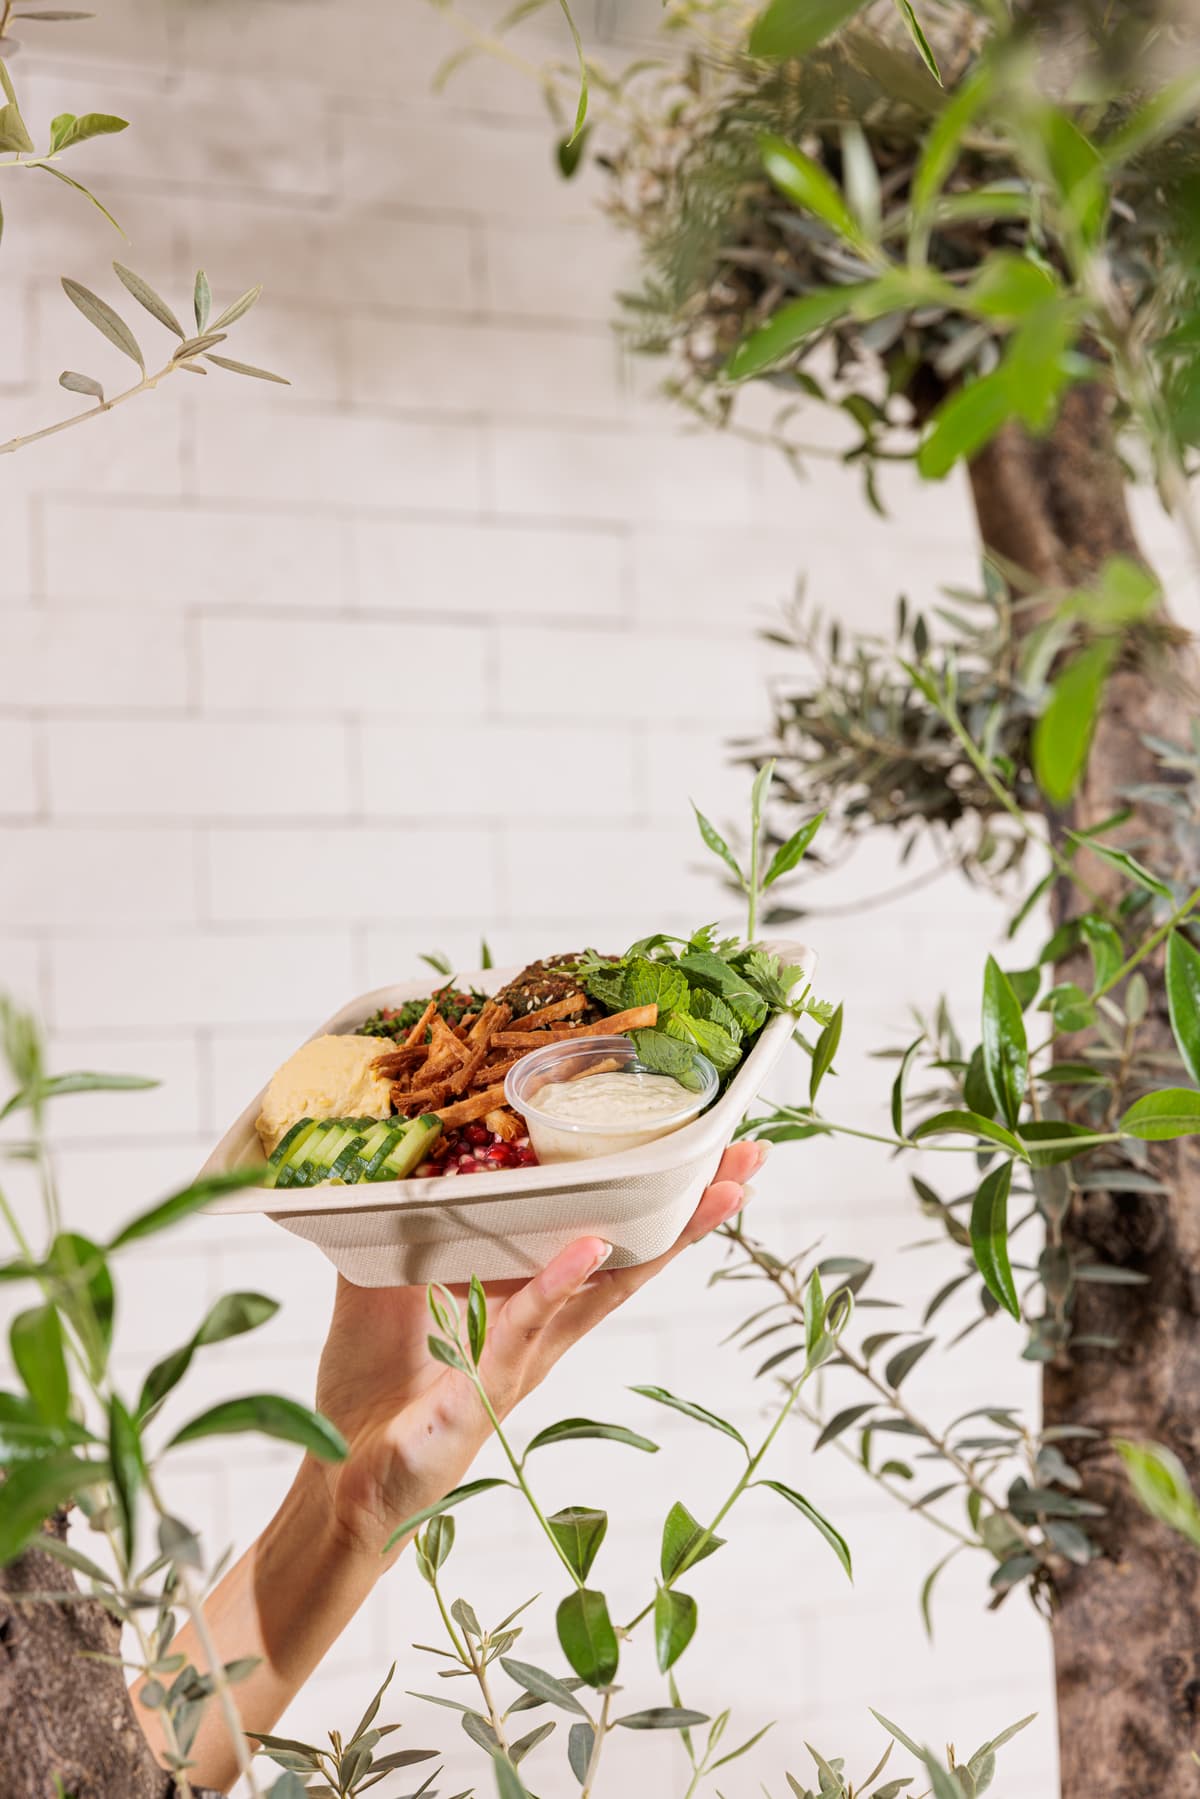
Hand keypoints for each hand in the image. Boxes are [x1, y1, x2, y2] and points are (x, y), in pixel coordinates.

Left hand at [311, 1139, 766, 1559]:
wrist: (337, 1478)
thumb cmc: (373, 1384)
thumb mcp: (382, 1282)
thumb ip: (395, 1223)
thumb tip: (394, 1147)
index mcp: (524, 1295)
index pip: (601, 1231)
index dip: (648, 1190)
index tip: (699, 1139)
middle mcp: (541, 1328)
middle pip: (634, 1257)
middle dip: (694, 1209)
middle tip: (747, 1157)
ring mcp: (522, 1361)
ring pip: (605, 1290)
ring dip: (664, 1239)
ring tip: (713, 1190)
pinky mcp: (484, 1395)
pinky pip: (524, 1331)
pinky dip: (557, 1287)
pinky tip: (588, 1248)